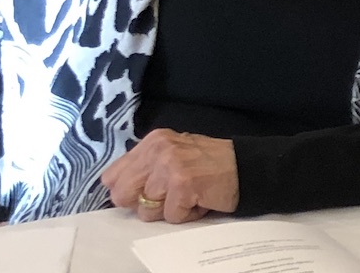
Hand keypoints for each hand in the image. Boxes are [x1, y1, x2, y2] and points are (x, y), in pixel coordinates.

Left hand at [100, 129, 238, 223]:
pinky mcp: (183, 184)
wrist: (247, 167)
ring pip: (146, 210)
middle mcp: (157, 150)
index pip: (112, 176)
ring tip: (188, 196)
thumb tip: (117, 189)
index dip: (128, 191)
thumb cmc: (209, 166)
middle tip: (169, 197)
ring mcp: (169, 166)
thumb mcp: (172, 156)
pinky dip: (187, 215)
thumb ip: (145, 167)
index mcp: (151, 142)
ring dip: (169, 210)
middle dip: (144, 204)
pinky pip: (171, 216)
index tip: (149, 192)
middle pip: (122, 194)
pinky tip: (200, 200)